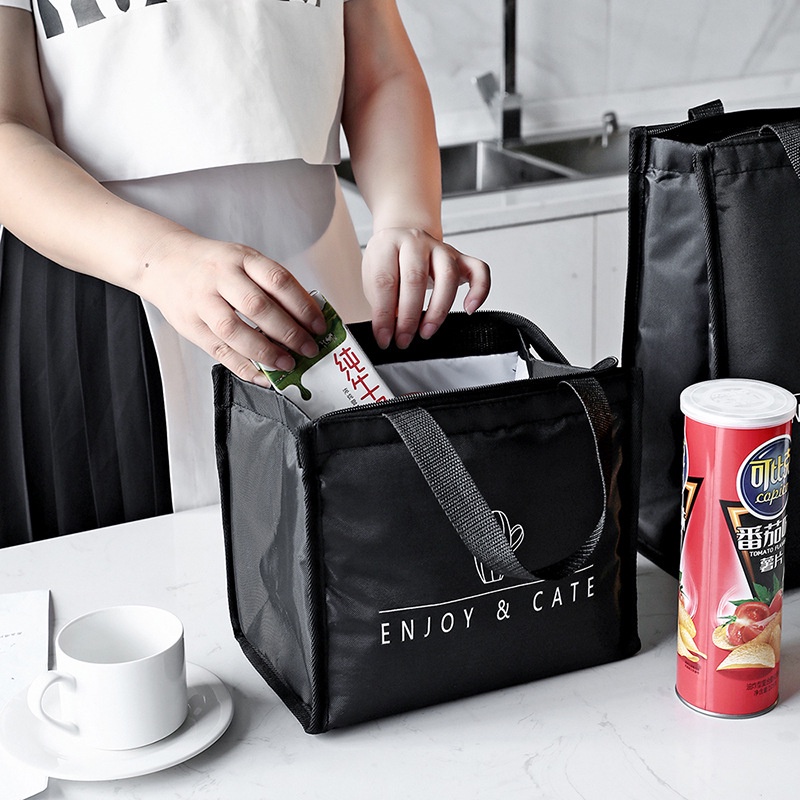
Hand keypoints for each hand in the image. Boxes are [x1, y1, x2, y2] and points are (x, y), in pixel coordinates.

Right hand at [136, 229, 325, 383]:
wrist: (163, 260)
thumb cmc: (212, 264)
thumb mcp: (243, 261)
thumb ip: (271, 285)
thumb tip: (306, 318)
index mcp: (241, 258)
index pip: (278, 281)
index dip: (303, 305)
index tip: (319, 325)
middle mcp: (221, 277)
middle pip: (258, 306)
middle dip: (289, 332)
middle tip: (308, 348)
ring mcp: (203, 301)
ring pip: (235, 330)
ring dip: (265, 352)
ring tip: (287, 364)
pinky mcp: (191, 325)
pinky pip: (219, 350)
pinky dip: (243, 367)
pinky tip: (261, 376)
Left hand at [362, 227, 489, 348]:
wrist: (403, 240)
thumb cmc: (388, 263)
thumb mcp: (372, 278)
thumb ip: (380, 302)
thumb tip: (387, 332)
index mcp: (388, 244)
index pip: (385, 281)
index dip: (383, 314)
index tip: (384, 337)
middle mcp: (416, 242)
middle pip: (415, 279)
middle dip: (409, 317)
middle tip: (403, 339)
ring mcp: (441, 248)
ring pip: (447, 276)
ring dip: (438, 310)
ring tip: (427, 331)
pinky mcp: (461, 258)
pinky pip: (479, 271)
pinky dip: (479, 291)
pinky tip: (469, 309)